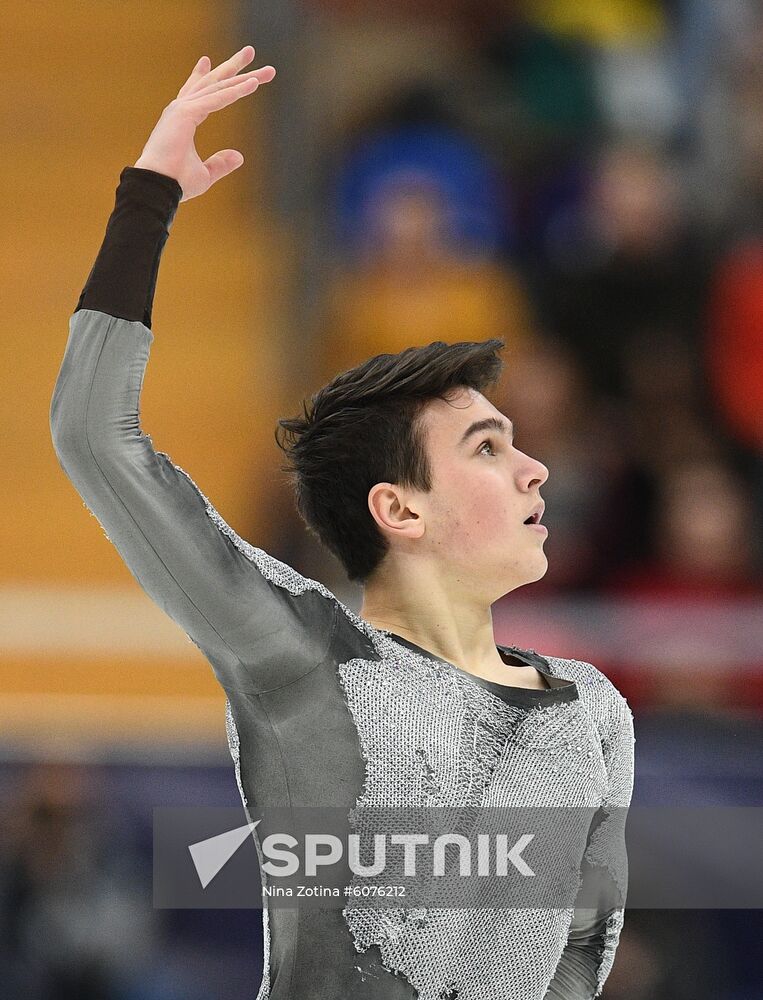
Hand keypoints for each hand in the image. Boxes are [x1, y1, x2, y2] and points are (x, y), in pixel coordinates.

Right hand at [133, 45, 274, 201]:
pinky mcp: (186, 114)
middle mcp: (181, 108)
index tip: (210, 60)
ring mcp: (182, 108)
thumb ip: (220, 163)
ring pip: (218, 87)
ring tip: (262, 64)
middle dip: (233, 67)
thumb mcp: (204, 174)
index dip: (210, 77)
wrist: (158, 188)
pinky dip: (236, 91)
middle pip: (213, 83)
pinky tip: (253, 83)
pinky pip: (218, 99)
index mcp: (182, 120)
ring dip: (241, 74)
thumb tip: (239, 156)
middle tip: (251, 51)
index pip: (201, 94)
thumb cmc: (175, 183)